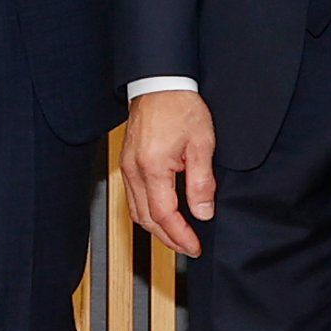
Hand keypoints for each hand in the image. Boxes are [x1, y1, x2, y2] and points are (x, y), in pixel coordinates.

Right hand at [121, 87, 217, 256]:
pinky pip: (133, 198)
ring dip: (157, 228)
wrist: (159, 83)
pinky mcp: (127, 163)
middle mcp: (134, 170)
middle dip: (168, 238)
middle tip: (189, 247)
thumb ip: (202, 183)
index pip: (164, 215)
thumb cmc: (180, 106)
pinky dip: (147, 213)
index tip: (195, 246)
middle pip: (147, 219)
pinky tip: (162, 216)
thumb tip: (203, 213)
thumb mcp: (202, 144)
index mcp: (153, 167)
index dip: (180, 236)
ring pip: (137, 211)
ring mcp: (127, 167)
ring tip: (178, 236)